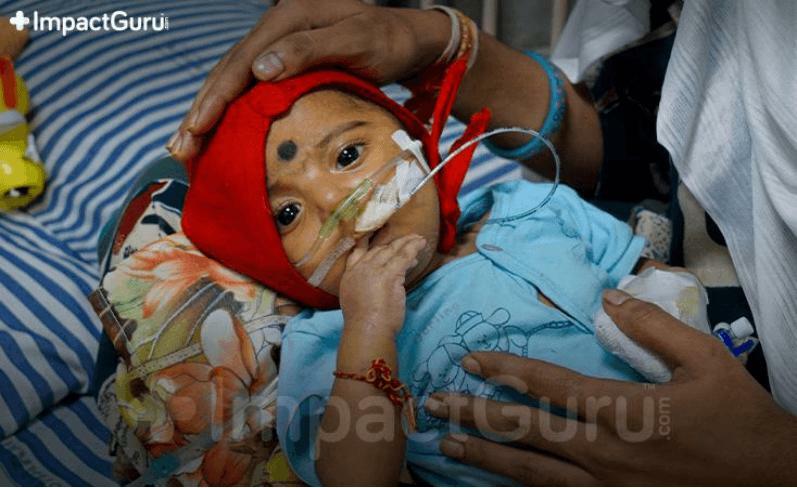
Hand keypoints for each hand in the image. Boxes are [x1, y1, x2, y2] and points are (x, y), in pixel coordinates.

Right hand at [167, 0, 450, 161]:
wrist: (409, 40)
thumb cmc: (388, 41)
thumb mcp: (356, 40)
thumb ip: (310, 49)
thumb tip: (261, 67)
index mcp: (287, 19)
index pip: (240, 61)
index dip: (216, 97)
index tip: (197, 128)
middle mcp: (276, 29)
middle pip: (227, 72)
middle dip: (201, 112)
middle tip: (179, 148)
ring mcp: (278, 46)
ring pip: (232, 81)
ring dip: (207, 114)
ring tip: (185, 148)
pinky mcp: (286, 64)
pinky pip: (248, 87)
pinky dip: (229, 112)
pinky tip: (216, 134)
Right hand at [339, 234, 425, 336]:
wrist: (366, 330)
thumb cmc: (363, 323)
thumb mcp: (355, 301)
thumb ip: (364, 287)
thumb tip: (378, 284)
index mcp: (350, 275)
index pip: (358, 252)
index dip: (367, 242)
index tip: (375, 235)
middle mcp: (360, 268)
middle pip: (379, 250)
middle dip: (394, 245)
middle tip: (407, 241)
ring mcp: (374, 269)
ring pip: (393, 250)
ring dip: (407, 243)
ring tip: (418, 240)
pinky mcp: (389, 273)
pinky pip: (404, 256)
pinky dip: (413, 248)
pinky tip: (421, 244)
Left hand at [425, 289, 796, 484]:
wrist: (770, 482)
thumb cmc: (738, 421)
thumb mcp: (706, 361)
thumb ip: (653, 327)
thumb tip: (608, 296)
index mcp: (622, 410)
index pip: (548, 384)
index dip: (505, 370)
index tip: (470, 360)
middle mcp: (603, 451)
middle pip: (525, 429)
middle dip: (475, 413)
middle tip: (435, 403)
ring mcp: (603, 486)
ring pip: (529, 470)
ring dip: (484, 455)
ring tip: (447, 444)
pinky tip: (495, 482)